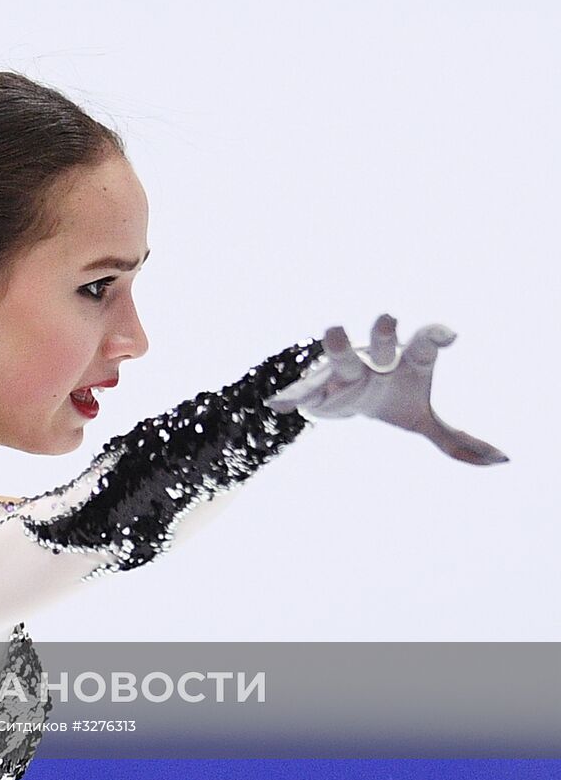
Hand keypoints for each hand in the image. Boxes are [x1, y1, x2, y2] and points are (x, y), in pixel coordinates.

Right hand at [265, 313, 508, 465]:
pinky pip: (305, 392)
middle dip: (382, 331)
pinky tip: (277, 405)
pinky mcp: (318, 388)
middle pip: (380, 341)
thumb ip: (457, 437)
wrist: (349, 398)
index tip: (450, 336)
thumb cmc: (393, 398)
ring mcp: (345, 370)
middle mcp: (374, 359)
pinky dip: (292, 397)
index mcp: (406, 360)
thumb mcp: (423, 418)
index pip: (424, 343)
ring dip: (337, 344)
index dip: (436, 336)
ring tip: (333, 330)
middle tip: (387, 319)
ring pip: (341, 354)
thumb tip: (502, 460)